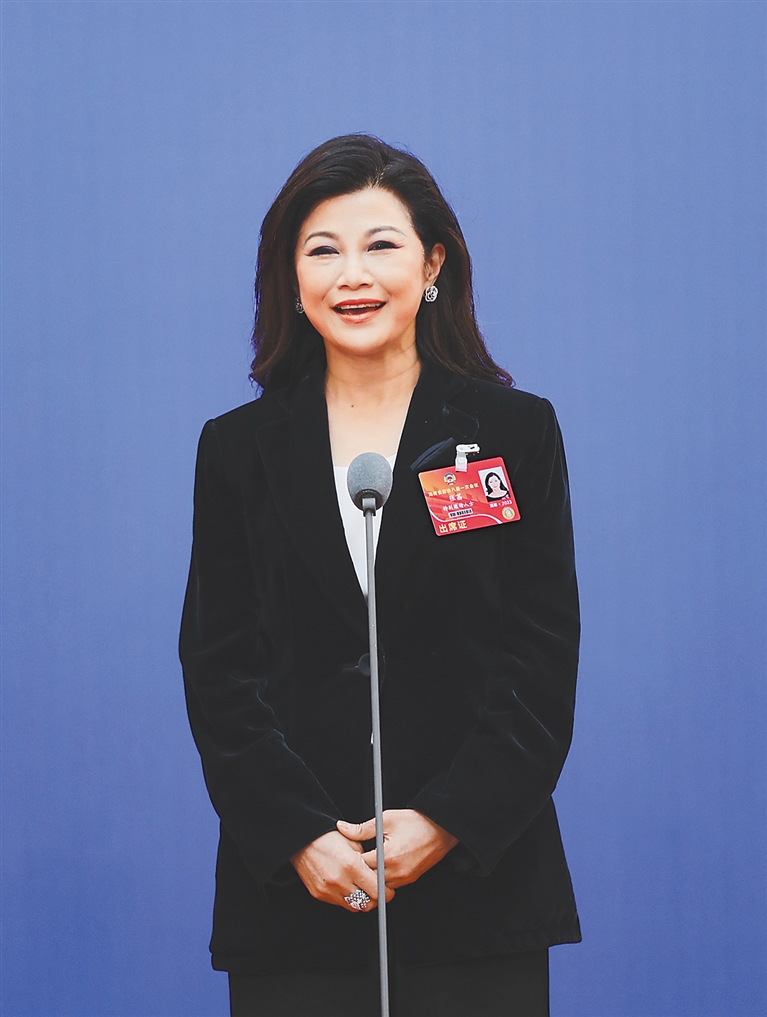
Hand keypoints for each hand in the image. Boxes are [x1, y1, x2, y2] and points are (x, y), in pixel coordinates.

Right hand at [290, 829, 394, 912]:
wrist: (302, 840)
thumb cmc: (328, 837)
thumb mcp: (354, 842)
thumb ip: (369, 859)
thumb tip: (381, 871)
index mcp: (352, 865)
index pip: (377, 890)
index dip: (386, 892)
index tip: (388, 891)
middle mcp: (340, 880)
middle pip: (367, 903)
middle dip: (375, 899)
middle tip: (378, 892)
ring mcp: (329, 889)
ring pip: (354, 906)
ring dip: (361, 900)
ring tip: (361, 888)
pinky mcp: (319, 894)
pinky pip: (339, 903)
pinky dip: (346, 898)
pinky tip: (347, 886)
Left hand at [337, 810, 458, 888]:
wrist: (441, 829)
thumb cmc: (416, 822)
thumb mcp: (386, 819)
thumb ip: (362, 828)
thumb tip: (343, 828)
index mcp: (388, 856)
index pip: (359, 866)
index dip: (351, 859)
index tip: (346, 852)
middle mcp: (396, 871)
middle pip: (368, 879)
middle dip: (359, 871)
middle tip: (354, 860)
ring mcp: (404, 878)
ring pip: (379, 885)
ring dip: (371, 876)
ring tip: (368, 863)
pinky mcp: (410, 880)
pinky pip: (390, 885)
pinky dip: (383, 878)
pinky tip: (381, 866)